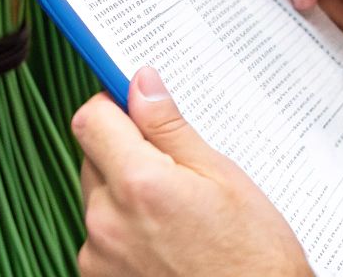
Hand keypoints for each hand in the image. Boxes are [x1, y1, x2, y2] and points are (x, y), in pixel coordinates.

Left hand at [73, 67, 309, 276]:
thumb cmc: (252, 255)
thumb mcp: (221, 177)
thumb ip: (170, 128)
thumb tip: (142, 85)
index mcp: (138, 185)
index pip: (91, 119)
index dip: (113, 104)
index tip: (133, 105)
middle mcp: (107, 222)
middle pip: (93, 159)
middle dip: (124, 152)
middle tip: (175, 170)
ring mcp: (98, 258)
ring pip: (98, 199)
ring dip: (124, 196)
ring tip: (177, 215)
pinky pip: (101, 238)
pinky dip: (124, 232)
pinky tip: (166, 242)